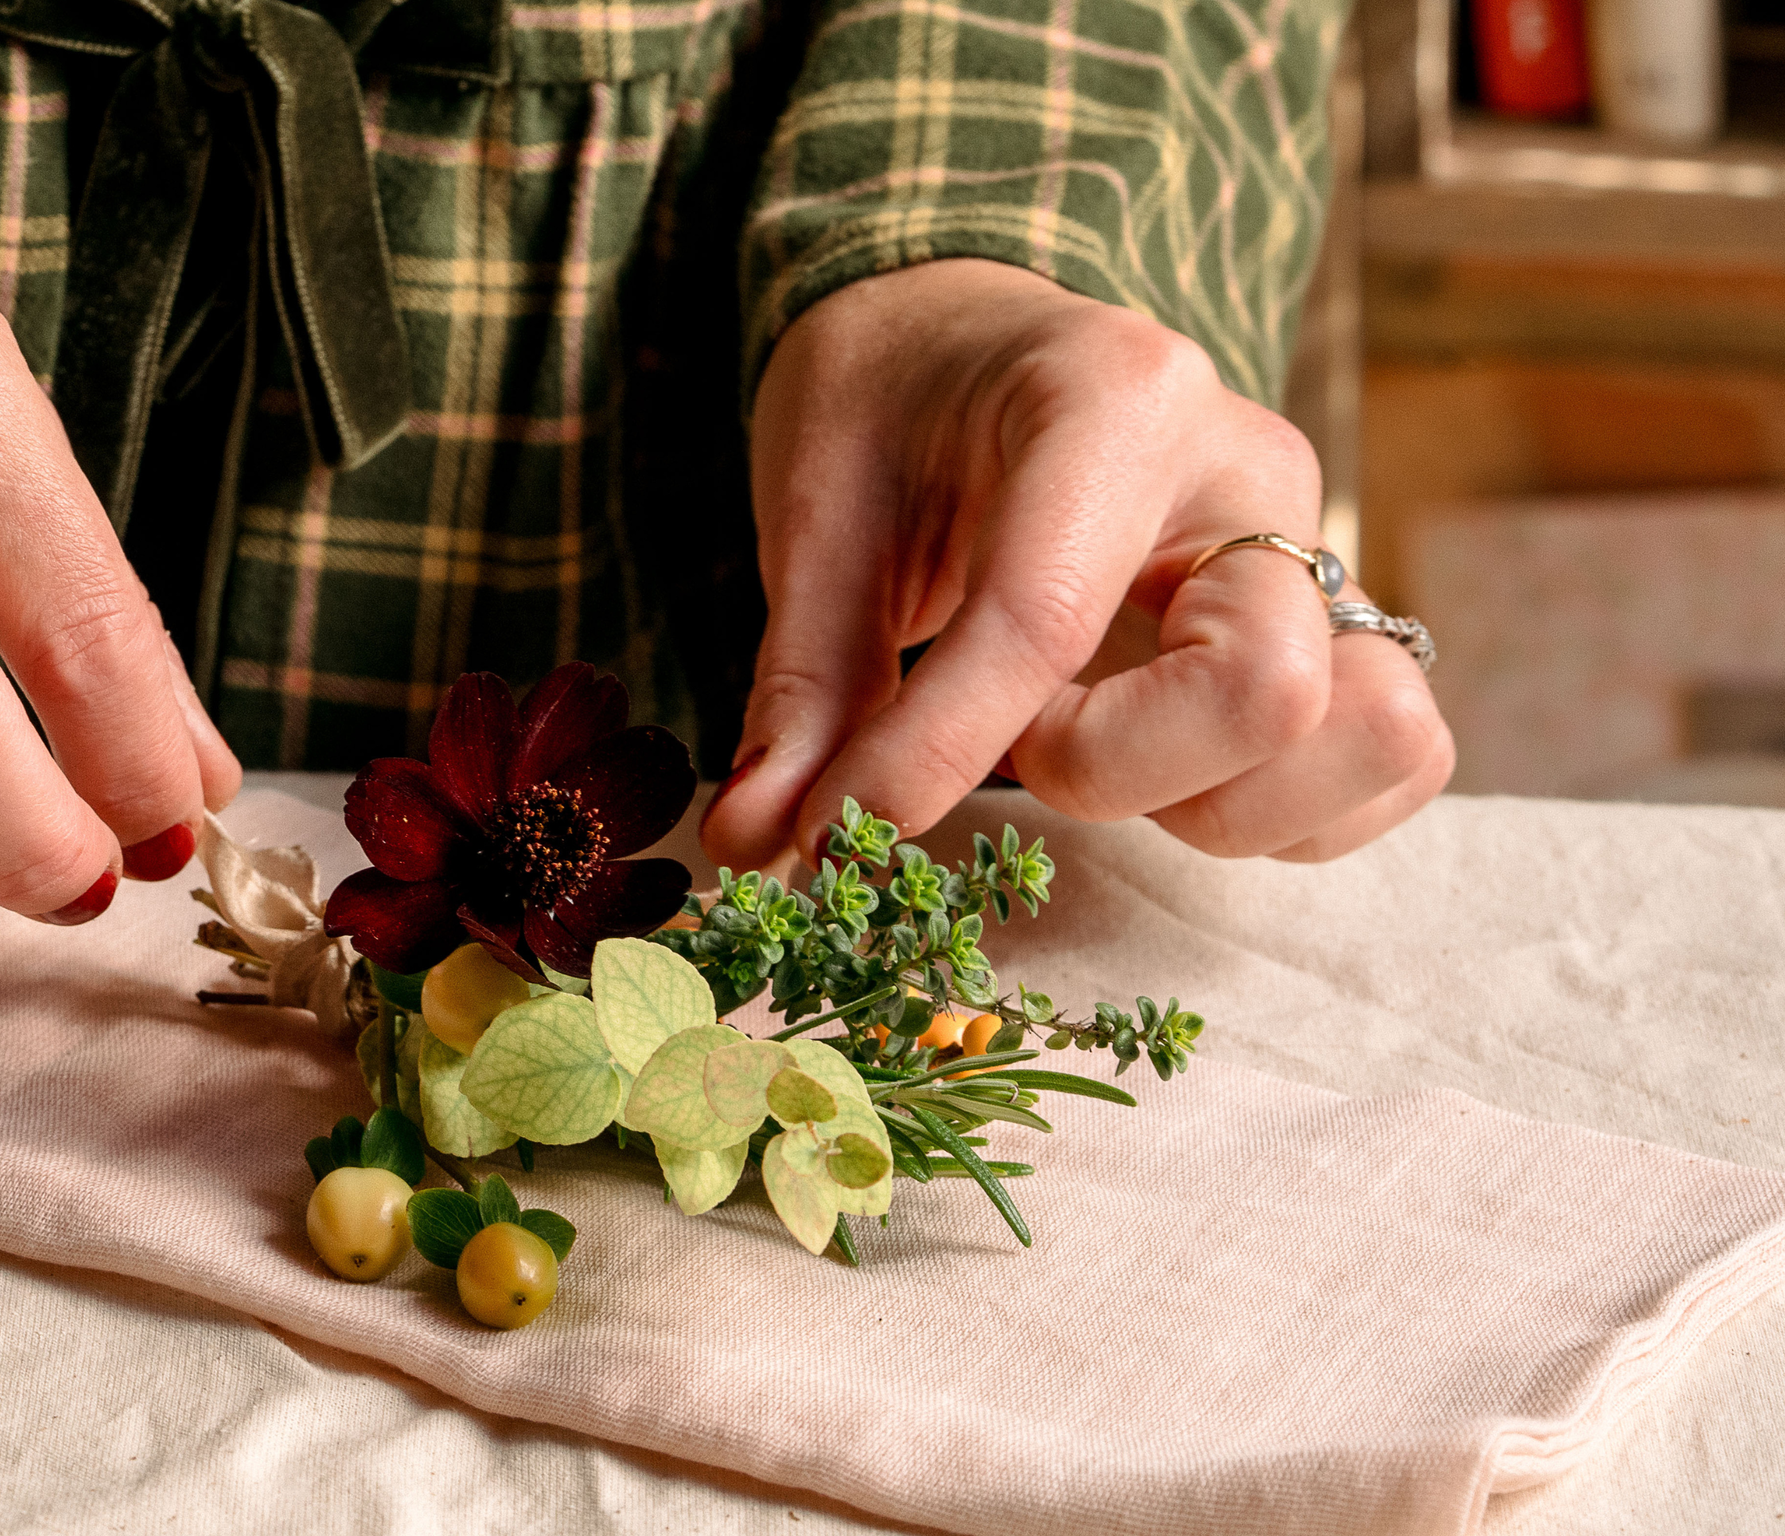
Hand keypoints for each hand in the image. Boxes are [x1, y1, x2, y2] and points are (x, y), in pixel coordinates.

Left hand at [700, 258, 1450, 871]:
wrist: (968, 335)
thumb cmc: (894, 402)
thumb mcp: (816, 512)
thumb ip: (807, 687)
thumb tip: (766, 847)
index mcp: (1112, 398)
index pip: (1047, 617)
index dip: (937, 752)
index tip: (838, 831)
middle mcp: (1248, 473)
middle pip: (1266, 690)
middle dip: (1113, 773)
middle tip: (1012, 739)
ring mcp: (1315, 551)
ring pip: (1367, 736)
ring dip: (1211, 805)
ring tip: (1091, 747)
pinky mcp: (1340, 623)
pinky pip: (1387, 761)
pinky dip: (1280, 813)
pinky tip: (1160, 774)